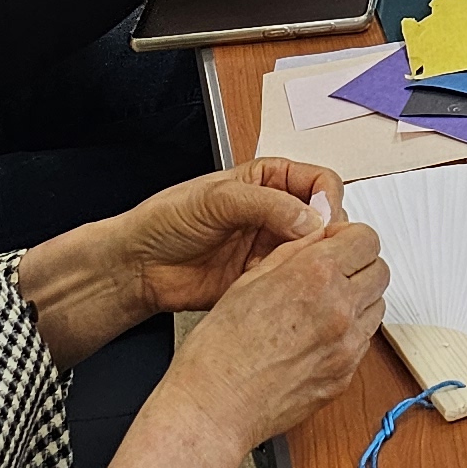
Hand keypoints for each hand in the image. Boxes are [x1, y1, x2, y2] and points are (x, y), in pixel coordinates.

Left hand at [106, 159, 333, 321]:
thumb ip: (265, 203)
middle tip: (314, 251)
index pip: (320, 183)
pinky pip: (292, 282)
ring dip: (311, 263)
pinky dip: (294, 286)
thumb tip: (310, 218)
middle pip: (324, 220)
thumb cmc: (166, 220)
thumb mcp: (217, 199)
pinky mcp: (262, 278)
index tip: (321, 221)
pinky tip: (282, 288)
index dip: (327, 200)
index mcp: (270, 180)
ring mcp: (270, 247)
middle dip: (326, 235)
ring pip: (313, 254)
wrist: (139, 266)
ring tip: (297, 271)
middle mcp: (276, 212)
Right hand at [166, 207, 390, 447]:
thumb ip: (294, 252)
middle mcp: (339, 309)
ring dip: (358, 299)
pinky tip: (317, 336)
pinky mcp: (345, 376)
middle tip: (333, 272)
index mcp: (315, 276)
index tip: (334, 244)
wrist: (216, 406)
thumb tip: (318, 238)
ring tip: (322, 307)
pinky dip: (350, 333)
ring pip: (377, 306)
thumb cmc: (220, 349)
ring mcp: (347, 346)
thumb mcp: (250, 280)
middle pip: (380, 270)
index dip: (349, 237)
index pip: (366, 239)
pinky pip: (363, 342)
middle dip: (359, 265)